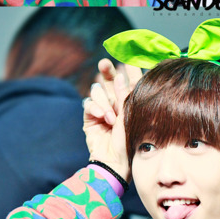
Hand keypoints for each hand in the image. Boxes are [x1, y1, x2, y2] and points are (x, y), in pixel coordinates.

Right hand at [83, 58, 141, 181]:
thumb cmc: (131, 140)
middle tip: (104, 63)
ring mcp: (102, 109)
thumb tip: (119, 75)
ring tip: (112, 118)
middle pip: (109, 79)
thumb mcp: (131, 115)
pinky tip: (103, 117)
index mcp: (130, 100)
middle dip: (106, 70)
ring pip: (98, 91)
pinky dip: (96, 109)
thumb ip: (124, 94)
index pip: (129, 79)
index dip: (128, 67)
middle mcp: (116, 102)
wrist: (117, 162)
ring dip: (104, 102)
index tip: (127, 56)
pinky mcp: (91, 118)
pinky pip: (88, 104)